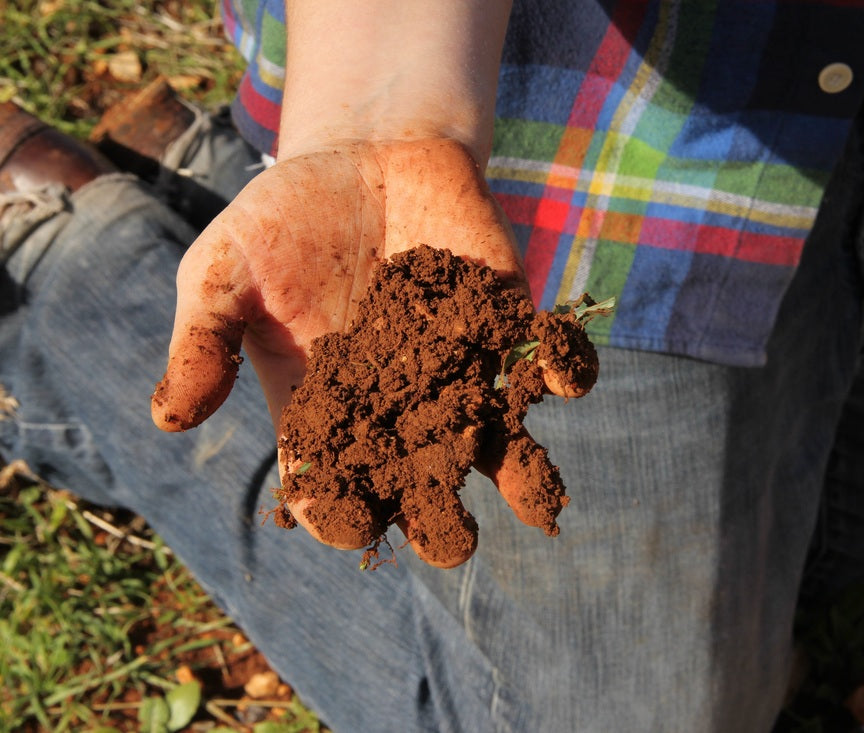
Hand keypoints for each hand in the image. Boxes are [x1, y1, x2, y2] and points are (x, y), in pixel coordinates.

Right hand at [151, 138, 579, 563]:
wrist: (362, 158)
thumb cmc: (284, 221)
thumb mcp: (224, 271)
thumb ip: (204, 340)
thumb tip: (168, 419)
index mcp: (327, 414)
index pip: (333, 488)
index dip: (339, 513)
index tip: (346, 518)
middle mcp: (399, 410)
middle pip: (424, 488)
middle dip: (441, 523)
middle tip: (451, 540)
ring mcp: (461, 374)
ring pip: (498, 446)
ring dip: (523, 477)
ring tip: (535, 499)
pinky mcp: (507, 330)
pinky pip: (544, 365)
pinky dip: (562, 373)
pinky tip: (560, 376)